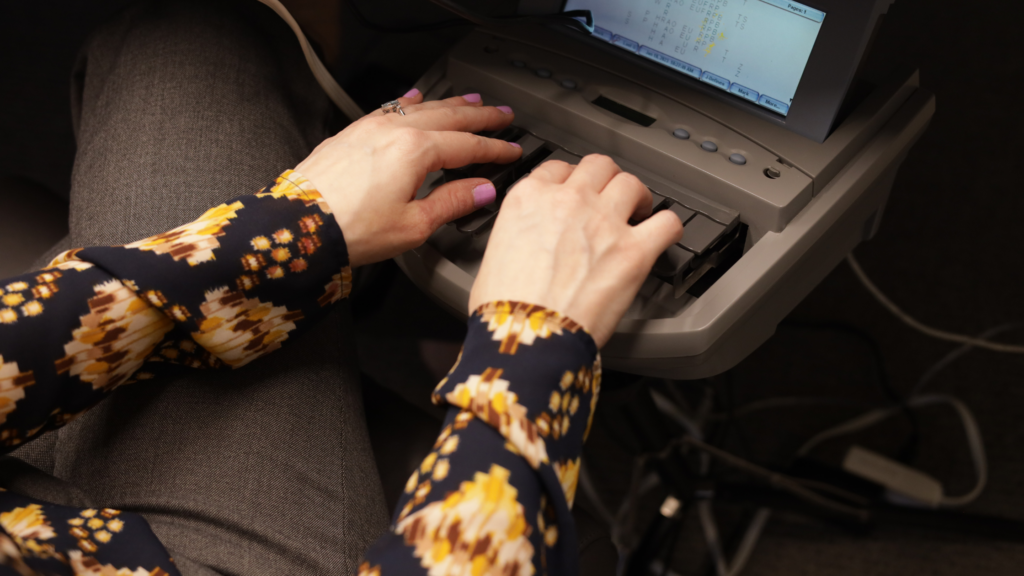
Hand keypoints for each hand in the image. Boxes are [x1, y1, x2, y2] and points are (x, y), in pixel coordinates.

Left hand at [296, 91, 521, 266]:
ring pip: (420, 107)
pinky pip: (388, 108)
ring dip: (449, 102)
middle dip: (480, 115)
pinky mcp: (350, 134)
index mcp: (416, 151)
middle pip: (449, 116)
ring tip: (470, 99)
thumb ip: (452, 202)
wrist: (297, 226)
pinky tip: (414, 98)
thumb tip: (482, 190)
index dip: (494, 149)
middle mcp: (394, 131)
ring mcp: (370, 128)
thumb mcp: (413, 225)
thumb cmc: (350, 230)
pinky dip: (408, 102)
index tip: (512, 150)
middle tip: (502, 114)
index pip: (467, 145)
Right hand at [468, 155, 683, 346]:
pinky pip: (667, 222)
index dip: (569, 180)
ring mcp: (605, 222)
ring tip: (636, 212)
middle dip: (606, 179)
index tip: (575, 192)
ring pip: (631, 183)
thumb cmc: (505, 308)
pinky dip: (668, 227)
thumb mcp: (493, 255)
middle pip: (599, 166)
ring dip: (636, 196)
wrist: (526, 336)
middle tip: (608, 197)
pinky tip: (661, 235)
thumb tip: (527, 244)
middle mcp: (569, 201)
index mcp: (530, 199)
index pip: (557, 169)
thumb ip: (517, 235)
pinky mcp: (634, 251)